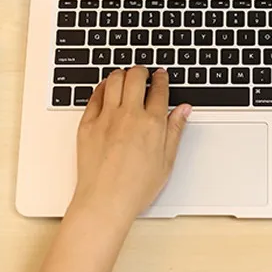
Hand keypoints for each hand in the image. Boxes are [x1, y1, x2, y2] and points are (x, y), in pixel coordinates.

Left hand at [71, 66, 191, 219]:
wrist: (105, 201)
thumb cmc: (135, 187)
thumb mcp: (166, 161)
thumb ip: (175, 130)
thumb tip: (184, 110)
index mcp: (152, 123)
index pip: (159, 89)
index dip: (162, 78)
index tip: (161, 75)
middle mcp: (129, 115)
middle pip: (136, 77)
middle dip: (142, 70)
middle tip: (143, 73)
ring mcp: (106, 118)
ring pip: (114, 80)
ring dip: (122, 74)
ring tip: (125, 77)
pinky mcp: (87, 124)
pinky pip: (95, 95)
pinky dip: (103, 87)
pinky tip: (106, 89)